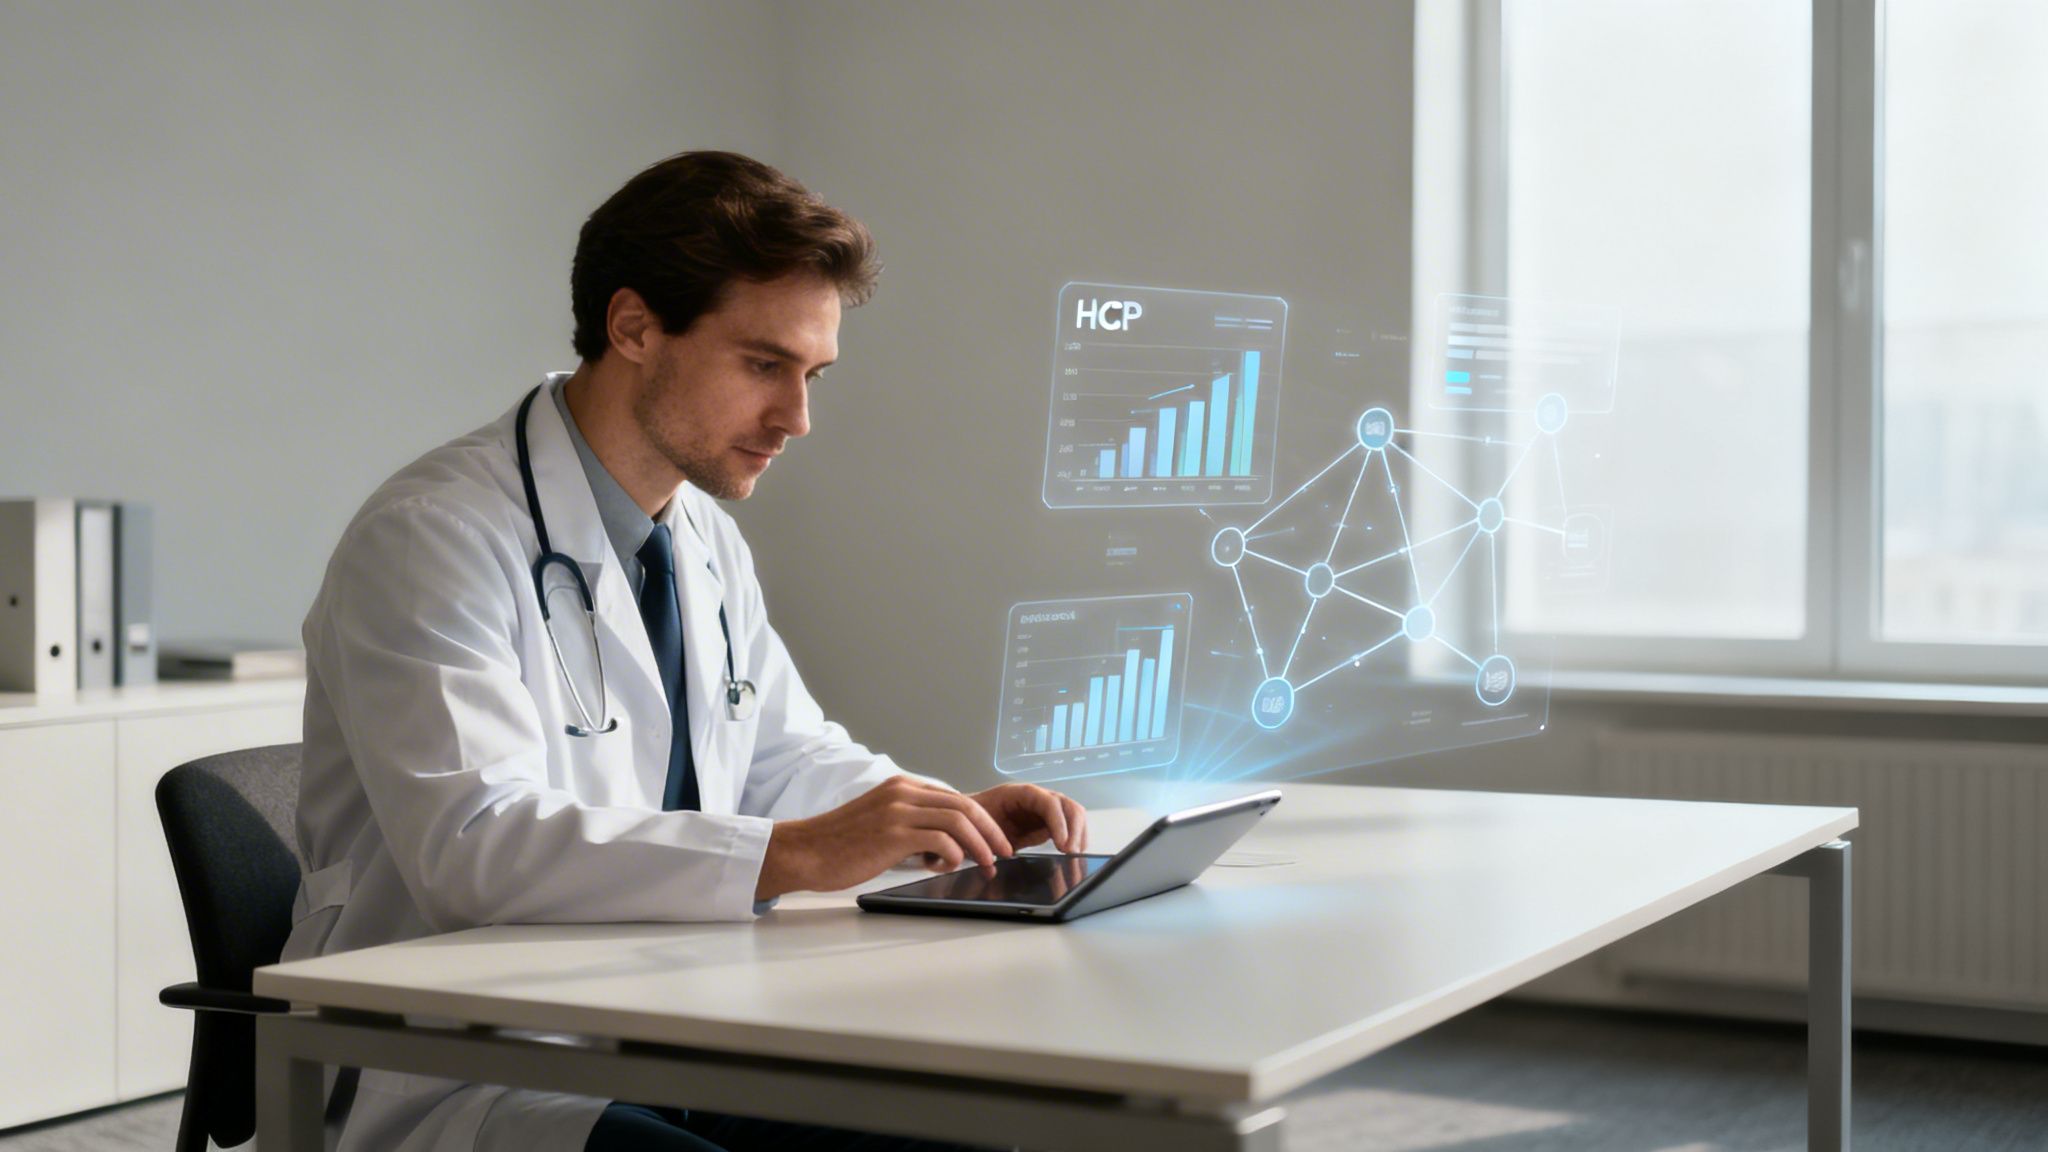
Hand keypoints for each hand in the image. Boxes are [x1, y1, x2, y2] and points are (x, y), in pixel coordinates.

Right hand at [756, 776, 1015, 899]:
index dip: (982, 821)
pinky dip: (954, 854)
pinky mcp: (892, 834)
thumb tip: (944, 842)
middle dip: (991, 832)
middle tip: (1003, 854)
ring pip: (958, 820)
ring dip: (979, 845)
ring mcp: (898, 811)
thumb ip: (910, 823)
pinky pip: (940, 840)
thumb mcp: (880, 822)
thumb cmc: (839, 844)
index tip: (995, 841)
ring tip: (986, 865)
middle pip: (964, 805)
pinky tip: (949, 867)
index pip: (955, 798)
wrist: (805, 851)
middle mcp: (902, 792)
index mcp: (902, 787)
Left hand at [967, 783, 1087, 854]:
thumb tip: (1010, 853)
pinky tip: (1072, 852)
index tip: (1062, 845)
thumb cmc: (973, 819)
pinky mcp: (1047, 822)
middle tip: (1071, 853)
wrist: (967, 819)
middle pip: (1068, 805)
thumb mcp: (982, 826)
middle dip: (1074, 829)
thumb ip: (997, 836)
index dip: (1059, 823)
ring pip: (1073, 814)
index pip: (1050, 803)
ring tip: (1074, 855)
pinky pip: (1069, 826)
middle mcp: (1037, 797)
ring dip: (1078, 834)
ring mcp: (1044, 809)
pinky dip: (1075, 838)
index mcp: (1020, 793)